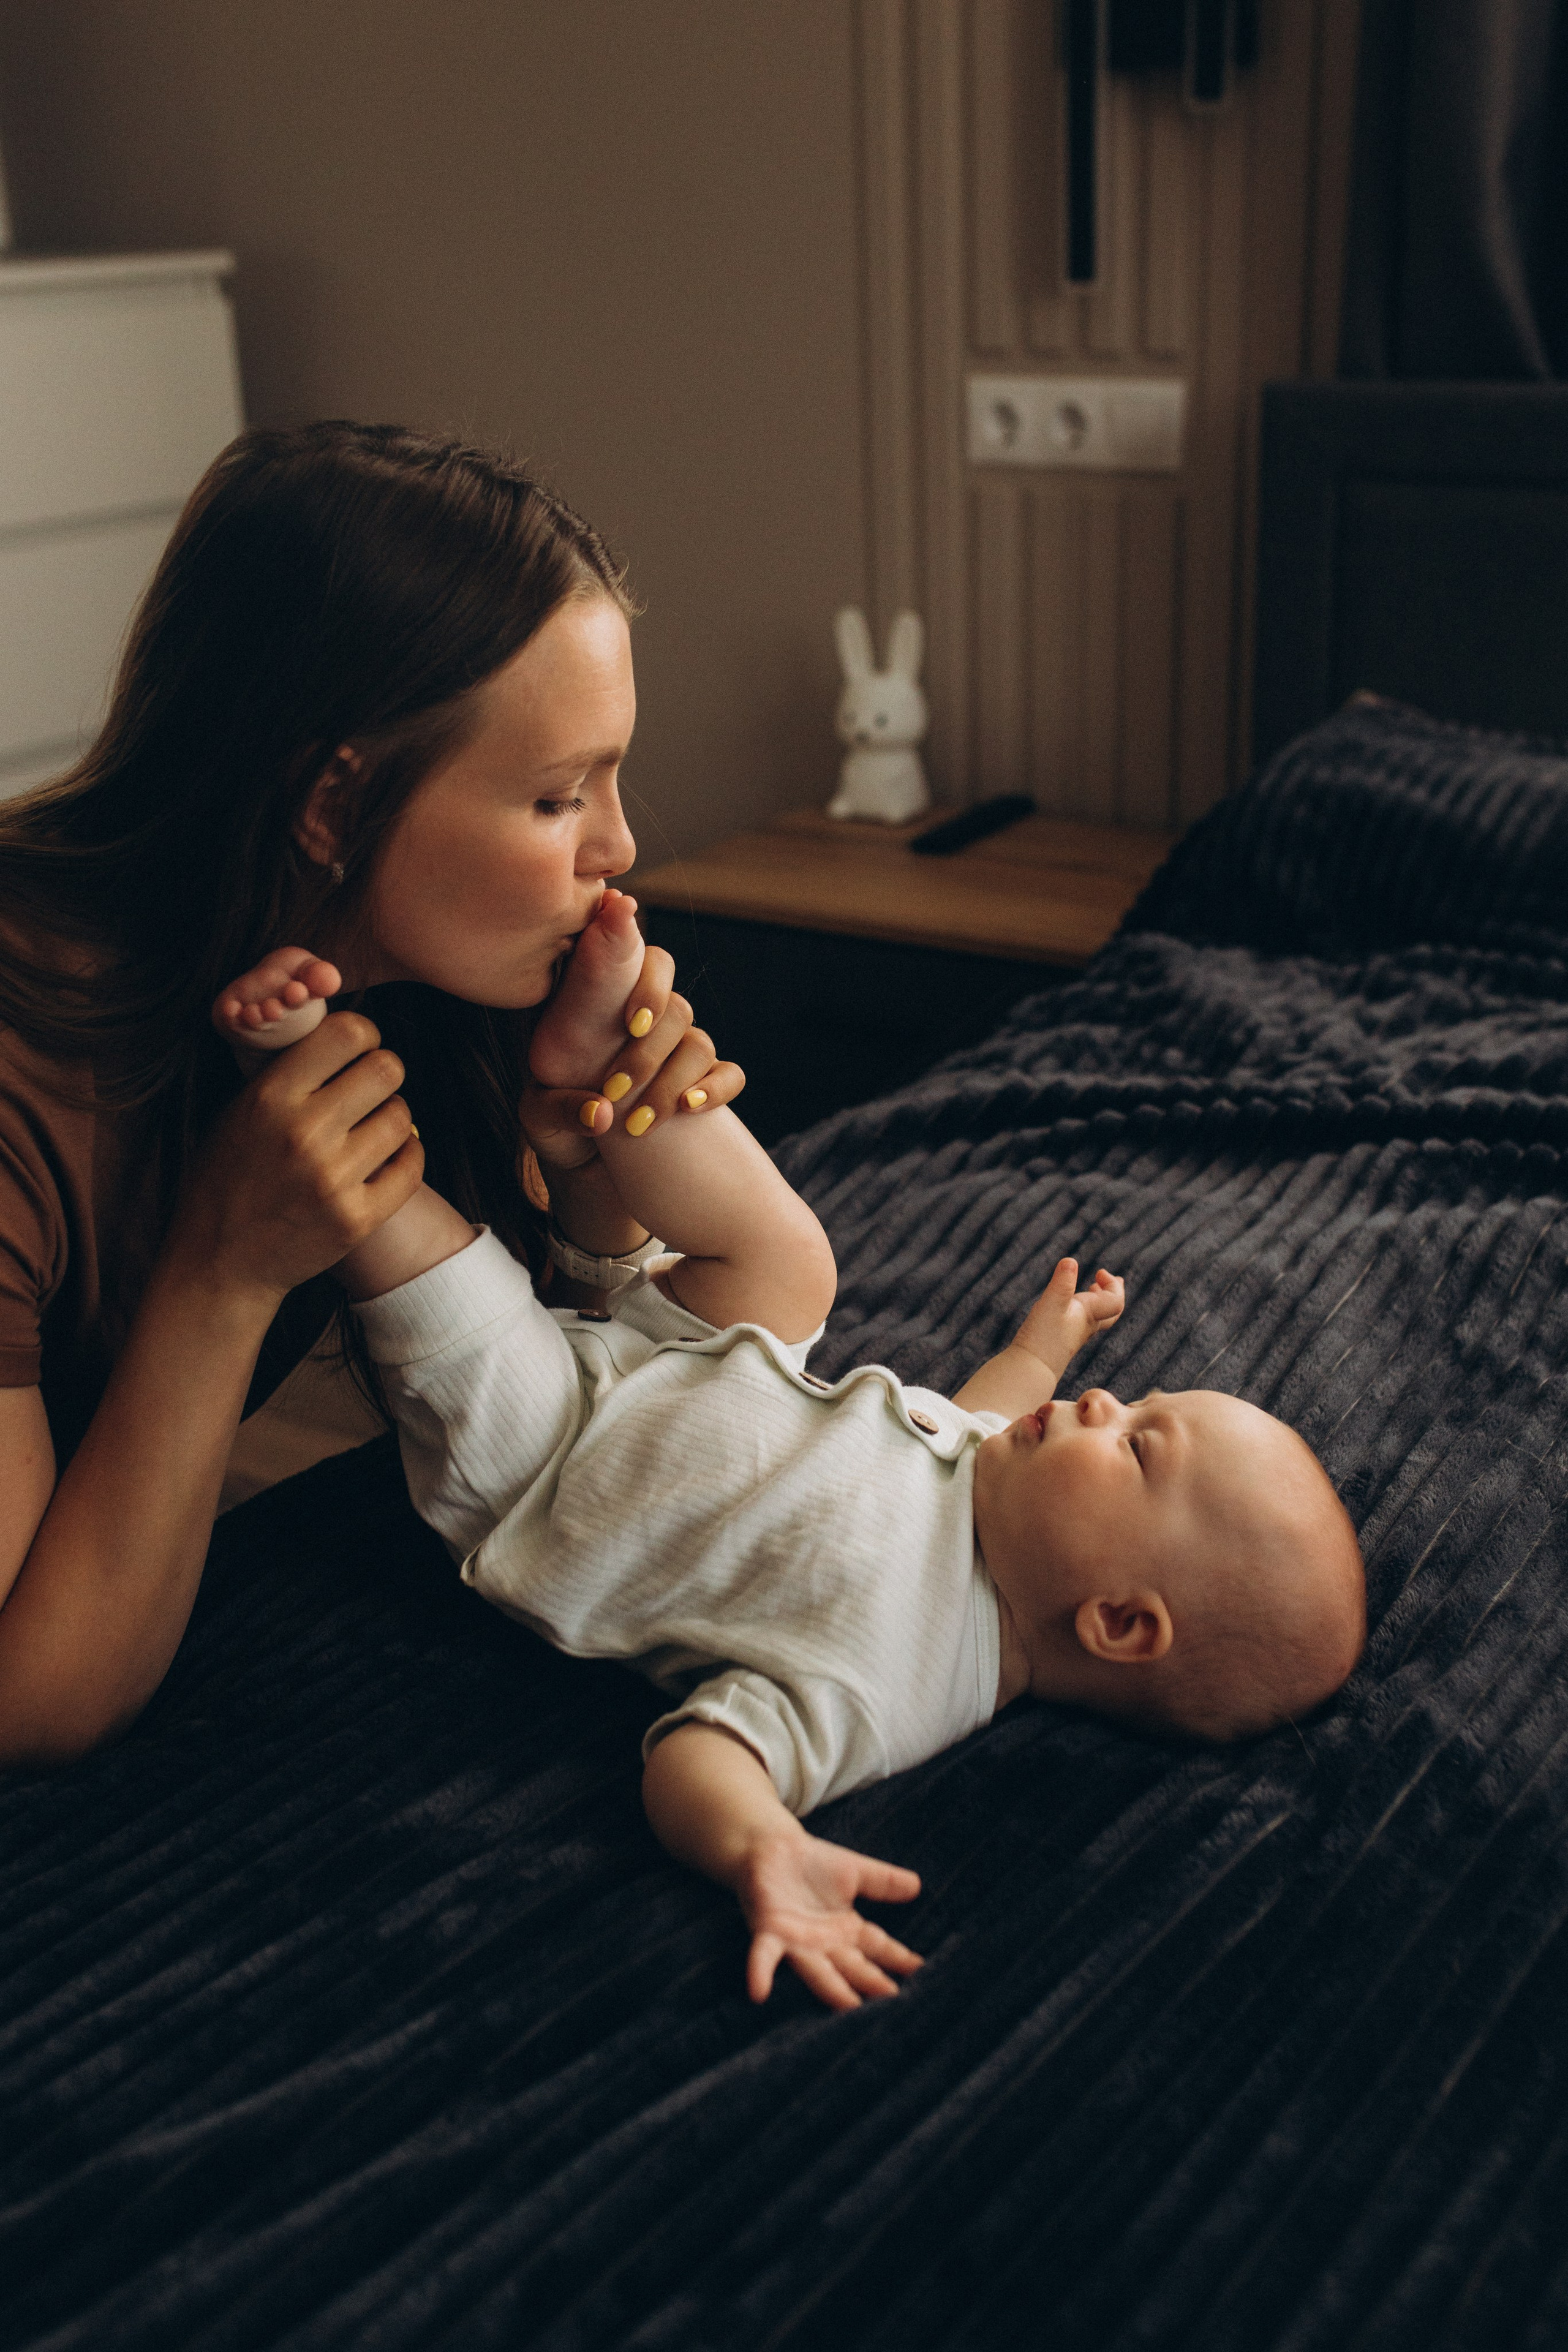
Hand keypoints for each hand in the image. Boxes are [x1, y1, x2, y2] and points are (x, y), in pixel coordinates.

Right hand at [166, 1011, 421, 1304]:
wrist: (220, 1262)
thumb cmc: (228, 1177)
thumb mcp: (239, 1111)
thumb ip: (288, 1072)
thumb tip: (342, 1030)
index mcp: (270, 1097)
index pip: (348, 1032)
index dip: (362, 1035)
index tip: (358, 1049)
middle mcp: (304, 1134)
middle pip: (388, 1069)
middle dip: (383, 1073)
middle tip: (369, 1089)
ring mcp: (333, 1179)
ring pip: (403, 1117)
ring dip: (392, 1117)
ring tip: (370, 1128)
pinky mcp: (356, 1219)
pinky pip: (411, 1166)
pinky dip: (405, 1156)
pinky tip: (386, 1157)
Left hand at [521, 977, 745, 1178]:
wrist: (586, 1174)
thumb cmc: (556, 1130)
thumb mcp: (537, 1118)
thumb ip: (557, 1108)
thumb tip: (602, 1112)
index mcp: (603, 1008)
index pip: (638, 961)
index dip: (646, 984)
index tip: (632, 1023)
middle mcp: (647, 1023)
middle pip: (675, 1008)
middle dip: (648, 1052)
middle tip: (615, 1090)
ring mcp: (679, 1053)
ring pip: (699, 1044)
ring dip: (671, 1083)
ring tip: (637, 1124)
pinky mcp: (704, 1086)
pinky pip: (730, 1075)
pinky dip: (716, 1089)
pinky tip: (689, 1109)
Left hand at [737, 1825, 922, 2010]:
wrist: (770, 1849)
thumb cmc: (812, 1863)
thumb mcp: (854, 1870)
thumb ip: (883, 1881)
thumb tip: (918, 1885)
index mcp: (846, 1930)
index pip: (878, 1947)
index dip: (899, 1959)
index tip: (923, 1972)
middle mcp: (824, 1944)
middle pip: (853, 1967)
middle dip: (872, 1983)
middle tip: (896, 2002)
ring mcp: (796, 1942)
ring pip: (817, 1971)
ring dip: (832, 1990)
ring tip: (849, 2008)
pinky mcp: (768, 1932)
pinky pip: (763, 1956)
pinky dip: (760, 1973)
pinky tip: (758, 1992)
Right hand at [1013, 1257, 1123, 1383]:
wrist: (1032, 1368)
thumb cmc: (1042, 1337)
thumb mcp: (1051, 1304)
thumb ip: (1061, 1283)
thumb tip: (1070, 1261)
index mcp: (1089, 1314)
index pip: (1116, 1300)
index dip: (1113, 1284)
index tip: (1099, 1272)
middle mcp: (1086, 1325)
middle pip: (1111, 1310)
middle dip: (1113, 1292)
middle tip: (1113, 1279)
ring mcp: (1075, 1333)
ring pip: (1097, 1316)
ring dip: (1098, 1299)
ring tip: (1093, 1287)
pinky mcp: (1062, 1339)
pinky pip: (1082, 1322)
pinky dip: (1083, 1308)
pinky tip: (1068, 1306)